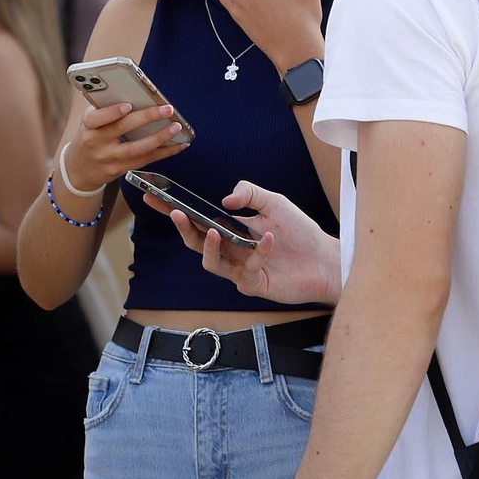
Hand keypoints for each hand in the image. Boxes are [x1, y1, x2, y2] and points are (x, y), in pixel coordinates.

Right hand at [62, 102, 188, 194]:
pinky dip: (163, 152)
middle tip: (166, 110)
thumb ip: (107, 110)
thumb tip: (137, 96)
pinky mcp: (119, 170)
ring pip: (137, 149)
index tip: (128, 105)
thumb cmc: (90, 137)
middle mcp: (96, 143)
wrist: (79, 169)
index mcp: (88, 126)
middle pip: (123, 129)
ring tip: (176, 128)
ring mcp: (108, 159)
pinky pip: (144, 161)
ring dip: (159, 138)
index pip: (97, 118)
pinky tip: (177, 145)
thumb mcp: (91, 122)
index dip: (112, 112)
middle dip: (147, 118)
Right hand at [144, 180, 340, 305]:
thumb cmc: (300, 232)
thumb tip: (224, 200)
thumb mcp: (274, 202)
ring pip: (211, 262)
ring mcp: (239, 269)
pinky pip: (246, 269)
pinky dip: (258, 252)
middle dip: (182, 228)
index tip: (153, 197)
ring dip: (209, 246)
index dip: (174, 211)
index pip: (196, 220)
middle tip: (175, 212)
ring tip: (213, 230)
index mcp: (230, 230)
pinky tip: (270, 238)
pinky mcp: (253, 284)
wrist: (325, 260)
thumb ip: (250, 193)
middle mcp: (230, 250)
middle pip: (195, 242)